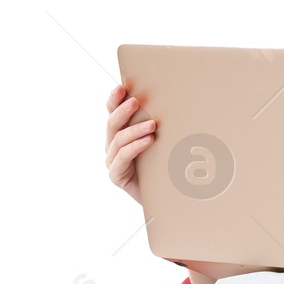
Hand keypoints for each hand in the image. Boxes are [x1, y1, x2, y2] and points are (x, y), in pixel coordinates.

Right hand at [105, 81, 157, 204]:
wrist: (166, 196)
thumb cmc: (165, 165)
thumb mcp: (162, 141)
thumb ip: (158, 124)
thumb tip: (171, 101)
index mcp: (120, 132)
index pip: (112, 111)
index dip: (114, 99)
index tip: (122, 87)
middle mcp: (113, 145)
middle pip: (112, 124)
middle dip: (123, 111)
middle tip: (136, 101)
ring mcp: (113, 161)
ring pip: (118, 140)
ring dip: (135, 130)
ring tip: (151, 124)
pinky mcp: (116, 175)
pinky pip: (122, 158)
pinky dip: (135, 147)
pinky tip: (148, 141)